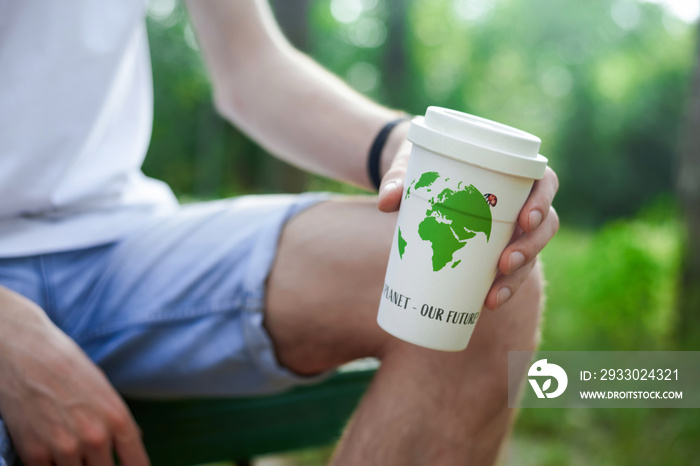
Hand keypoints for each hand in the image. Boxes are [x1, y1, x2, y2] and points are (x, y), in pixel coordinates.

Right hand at [0, 288, 148, 465]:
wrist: (23, 351)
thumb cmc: (67, 366)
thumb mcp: (103, 389)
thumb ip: (117, 421)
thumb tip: (131, 445)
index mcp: (117, 418)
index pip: (136, 463)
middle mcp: (95, 437)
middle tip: (93, 458)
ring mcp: (64, 448)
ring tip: (69, 444)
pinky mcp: (34, 454)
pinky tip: (50, 449)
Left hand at [377, 146, 558, 309]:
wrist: (417, 177)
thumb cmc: (424, 164)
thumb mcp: (411, 165)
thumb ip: (397, 178)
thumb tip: (386, 201)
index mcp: (512, 171)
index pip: (544, 183)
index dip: (543, 202)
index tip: (525, 220)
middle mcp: (520, 200)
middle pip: (544, 225)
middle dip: (530, 248)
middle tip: (504, 262)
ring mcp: (512, 227)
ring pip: (531, 253)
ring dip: (518, 276)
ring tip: (494, 294)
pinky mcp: (497, 248)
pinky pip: (510, 270)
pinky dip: (502, 287)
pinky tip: (488, 303)